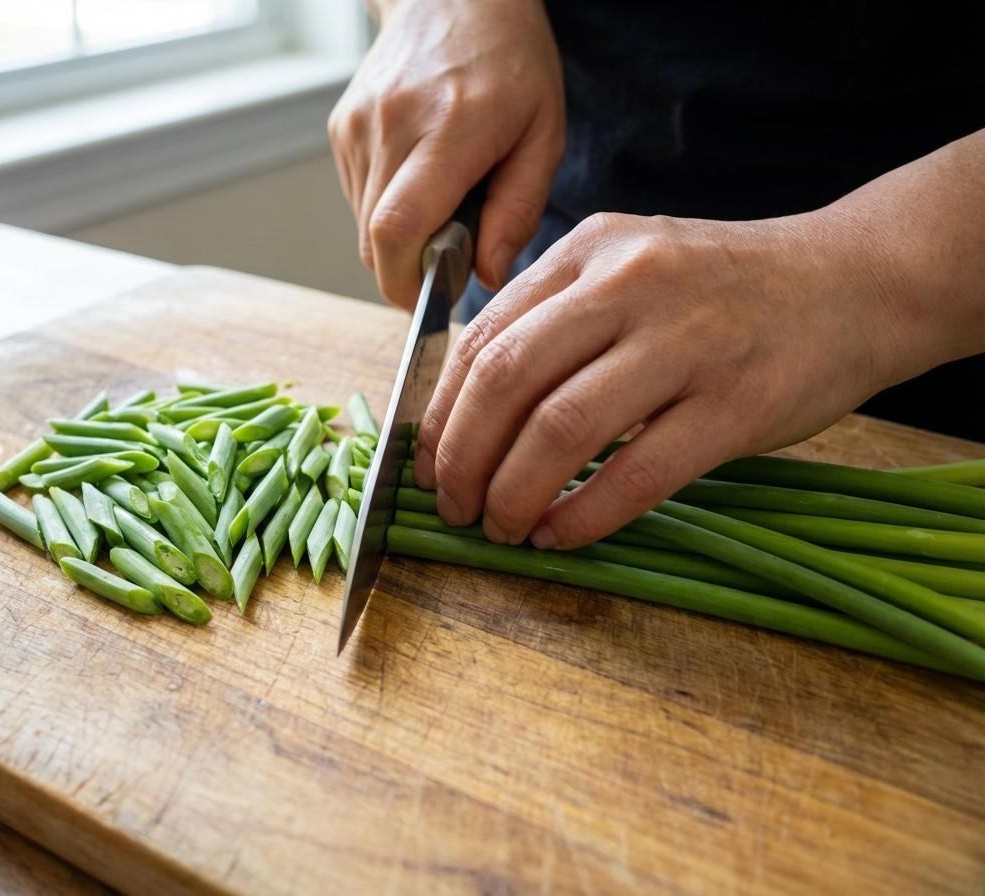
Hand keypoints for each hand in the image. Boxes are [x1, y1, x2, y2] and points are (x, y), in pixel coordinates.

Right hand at [328, 0, 563, 307]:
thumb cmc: (510, 62)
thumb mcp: (544, 133)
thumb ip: (519, 210)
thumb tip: (485, 275)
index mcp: (450, 127)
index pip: (399, 229)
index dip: (404, 284)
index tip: (429, 305)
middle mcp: (393, 126)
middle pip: (376, 239)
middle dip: (408, 270)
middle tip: (448, 259)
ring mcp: (359, 126)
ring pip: (364, 224)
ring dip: (400, 238)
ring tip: (442, 203)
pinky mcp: (342, 128)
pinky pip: (358, 198)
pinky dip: (386, 208)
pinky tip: (419, 178)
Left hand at [412, 209, 917, 548]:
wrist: (853, 281)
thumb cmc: (725, 291)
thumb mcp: (629, 269)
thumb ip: (554, 319)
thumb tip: (469, 410)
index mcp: (587, 251)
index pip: (481, 337)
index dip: (441, 414)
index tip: (428, 465)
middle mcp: (627, 285)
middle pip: (505, 381)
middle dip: (462, 459)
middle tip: (456, 508)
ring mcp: (685, 341)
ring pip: (560, 428)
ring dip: (514, 493)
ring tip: (503, 528)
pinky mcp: (735, 403)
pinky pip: (637, 472)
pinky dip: (584, 515)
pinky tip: (560, 536)